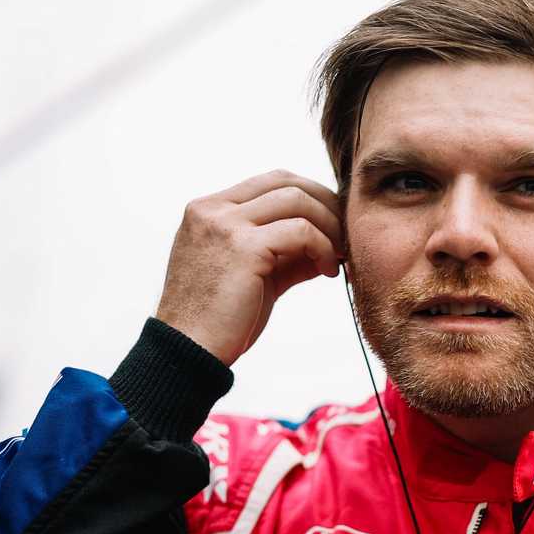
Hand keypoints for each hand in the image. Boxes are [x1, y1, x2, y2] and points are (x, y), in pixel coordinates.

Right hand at [154, 170, 345, 365]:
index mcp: (208, 210)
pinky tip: (328, 270)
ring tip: (338, 256)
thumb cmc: (221, 320)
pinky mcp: (244, 248)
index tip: (332, 224)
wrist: (189, 351)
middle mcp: (213, 209)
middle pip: (287, 181)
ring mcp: (225, 225)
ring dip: (329, 225)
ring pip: (297, 200)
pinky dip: (323, 247)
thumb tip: (329, 243)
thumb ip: (284, 253)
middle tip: (344, 236)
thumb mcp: (254, 274)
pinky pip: (301, 231)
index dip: (309, 197)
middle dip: (326, 204)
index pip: (270, 182)